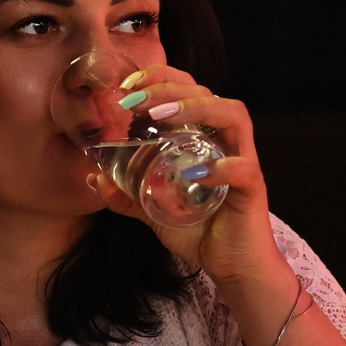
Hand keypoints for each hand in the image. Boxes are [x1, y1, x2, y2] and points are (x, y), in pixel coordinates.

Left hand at [88, 65, 295, 309]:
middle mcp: (224, 141)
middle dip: (168, 88)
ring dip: (196, 108)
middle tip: (134, 99)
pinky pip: (243, 168)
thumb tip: (92, 179)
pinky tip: (193, 173)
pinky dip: (220, 166)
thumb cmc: (200, 231)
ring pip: (233, 115)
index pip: (188, 89)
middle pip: (206, 93)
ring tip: (162, 115)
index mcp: (202, 137)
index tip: (127, 87)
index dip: (159, 79)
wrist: (232, 267)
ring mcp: (241, 160)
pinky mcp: (253, 188)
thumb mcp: (154, 209)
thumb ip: (127, 194)